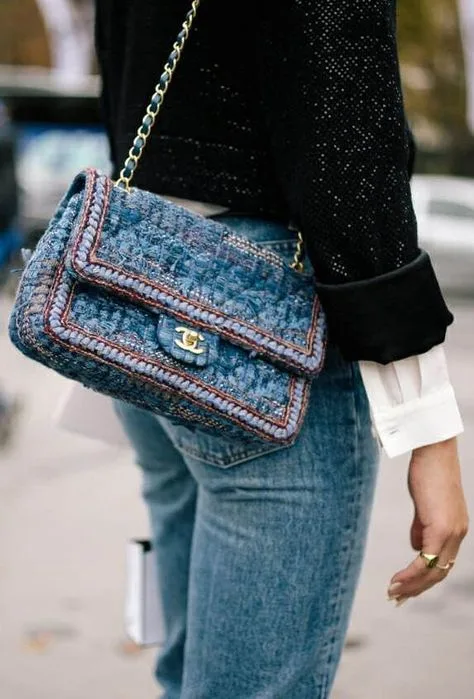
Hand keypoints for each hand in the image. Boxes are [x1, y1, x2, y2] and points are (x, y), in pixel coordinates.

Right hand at [387, 437, 467, 605]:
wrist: (434, 452)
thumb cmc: (428, 471)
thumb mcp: (424, 504)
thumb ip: (421, 526)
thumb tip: (415, 547)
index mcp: (456, 529)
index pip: (443, 563)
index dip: (425, 579)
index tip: (406, 588)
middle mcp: (458, 534)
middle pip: (441, 573)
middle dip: (417, 589)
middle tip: (397, 598)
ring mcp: (452, 532)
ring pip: (435, 571)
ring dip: (412, 585)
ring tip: (393, 592)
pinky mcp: (440, 528)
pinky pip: (425, 560)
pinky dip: (411, 573)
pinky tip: (397, 579)